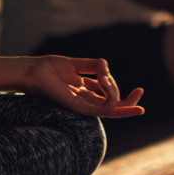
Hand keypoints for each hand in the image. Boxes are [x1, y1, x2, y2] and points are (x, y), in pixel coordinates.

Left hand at [22, 56, 143, 117]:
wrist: (32, 71)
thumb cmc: (50, 68)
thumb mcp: (77, 64)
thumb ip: (95, 66)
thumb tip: (107, 69)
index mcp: (86, 91)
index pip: (110, 97)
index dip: (126, 96)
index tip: (141, 90)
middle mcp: (86, 100)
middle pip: (113, 107)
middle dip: (129, 103)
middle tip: (140, 92)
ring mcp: (82, 105)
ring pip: (109, 109)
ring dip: (117, 95)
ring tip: (107, 79)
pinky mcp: (77, 107)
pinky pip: (99, 110)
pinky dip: (110, 101)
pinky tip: (110, 87)